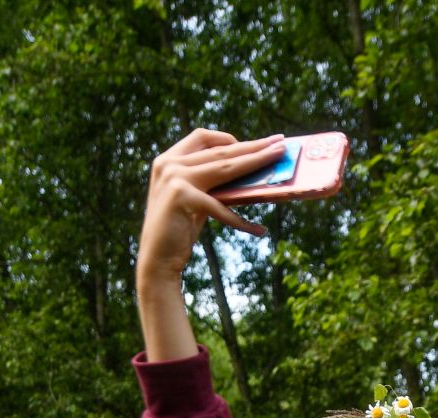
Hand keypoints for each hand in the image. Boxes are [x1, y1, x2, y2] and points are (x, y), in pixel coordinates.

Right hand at [137, 129, 283, 290]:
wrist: (156, 259)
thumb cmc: (178, 229)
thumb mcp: (195, 199)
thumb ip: (211, 182)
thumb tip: (250, 175)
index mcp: (168, 160)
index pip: (202, 137)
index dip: (230, 138)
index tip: (256, 142)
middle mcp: (169, 164)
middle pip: (221, 151)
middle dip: (254, 146)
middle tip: (281, 143)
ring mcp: (174, 178)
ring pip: (226, 167)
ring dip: (257, 162)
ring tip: (279, 160)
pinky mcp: (182, 197)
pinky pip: (222, 207)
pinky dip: (242, 221)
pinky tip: (260, 230)